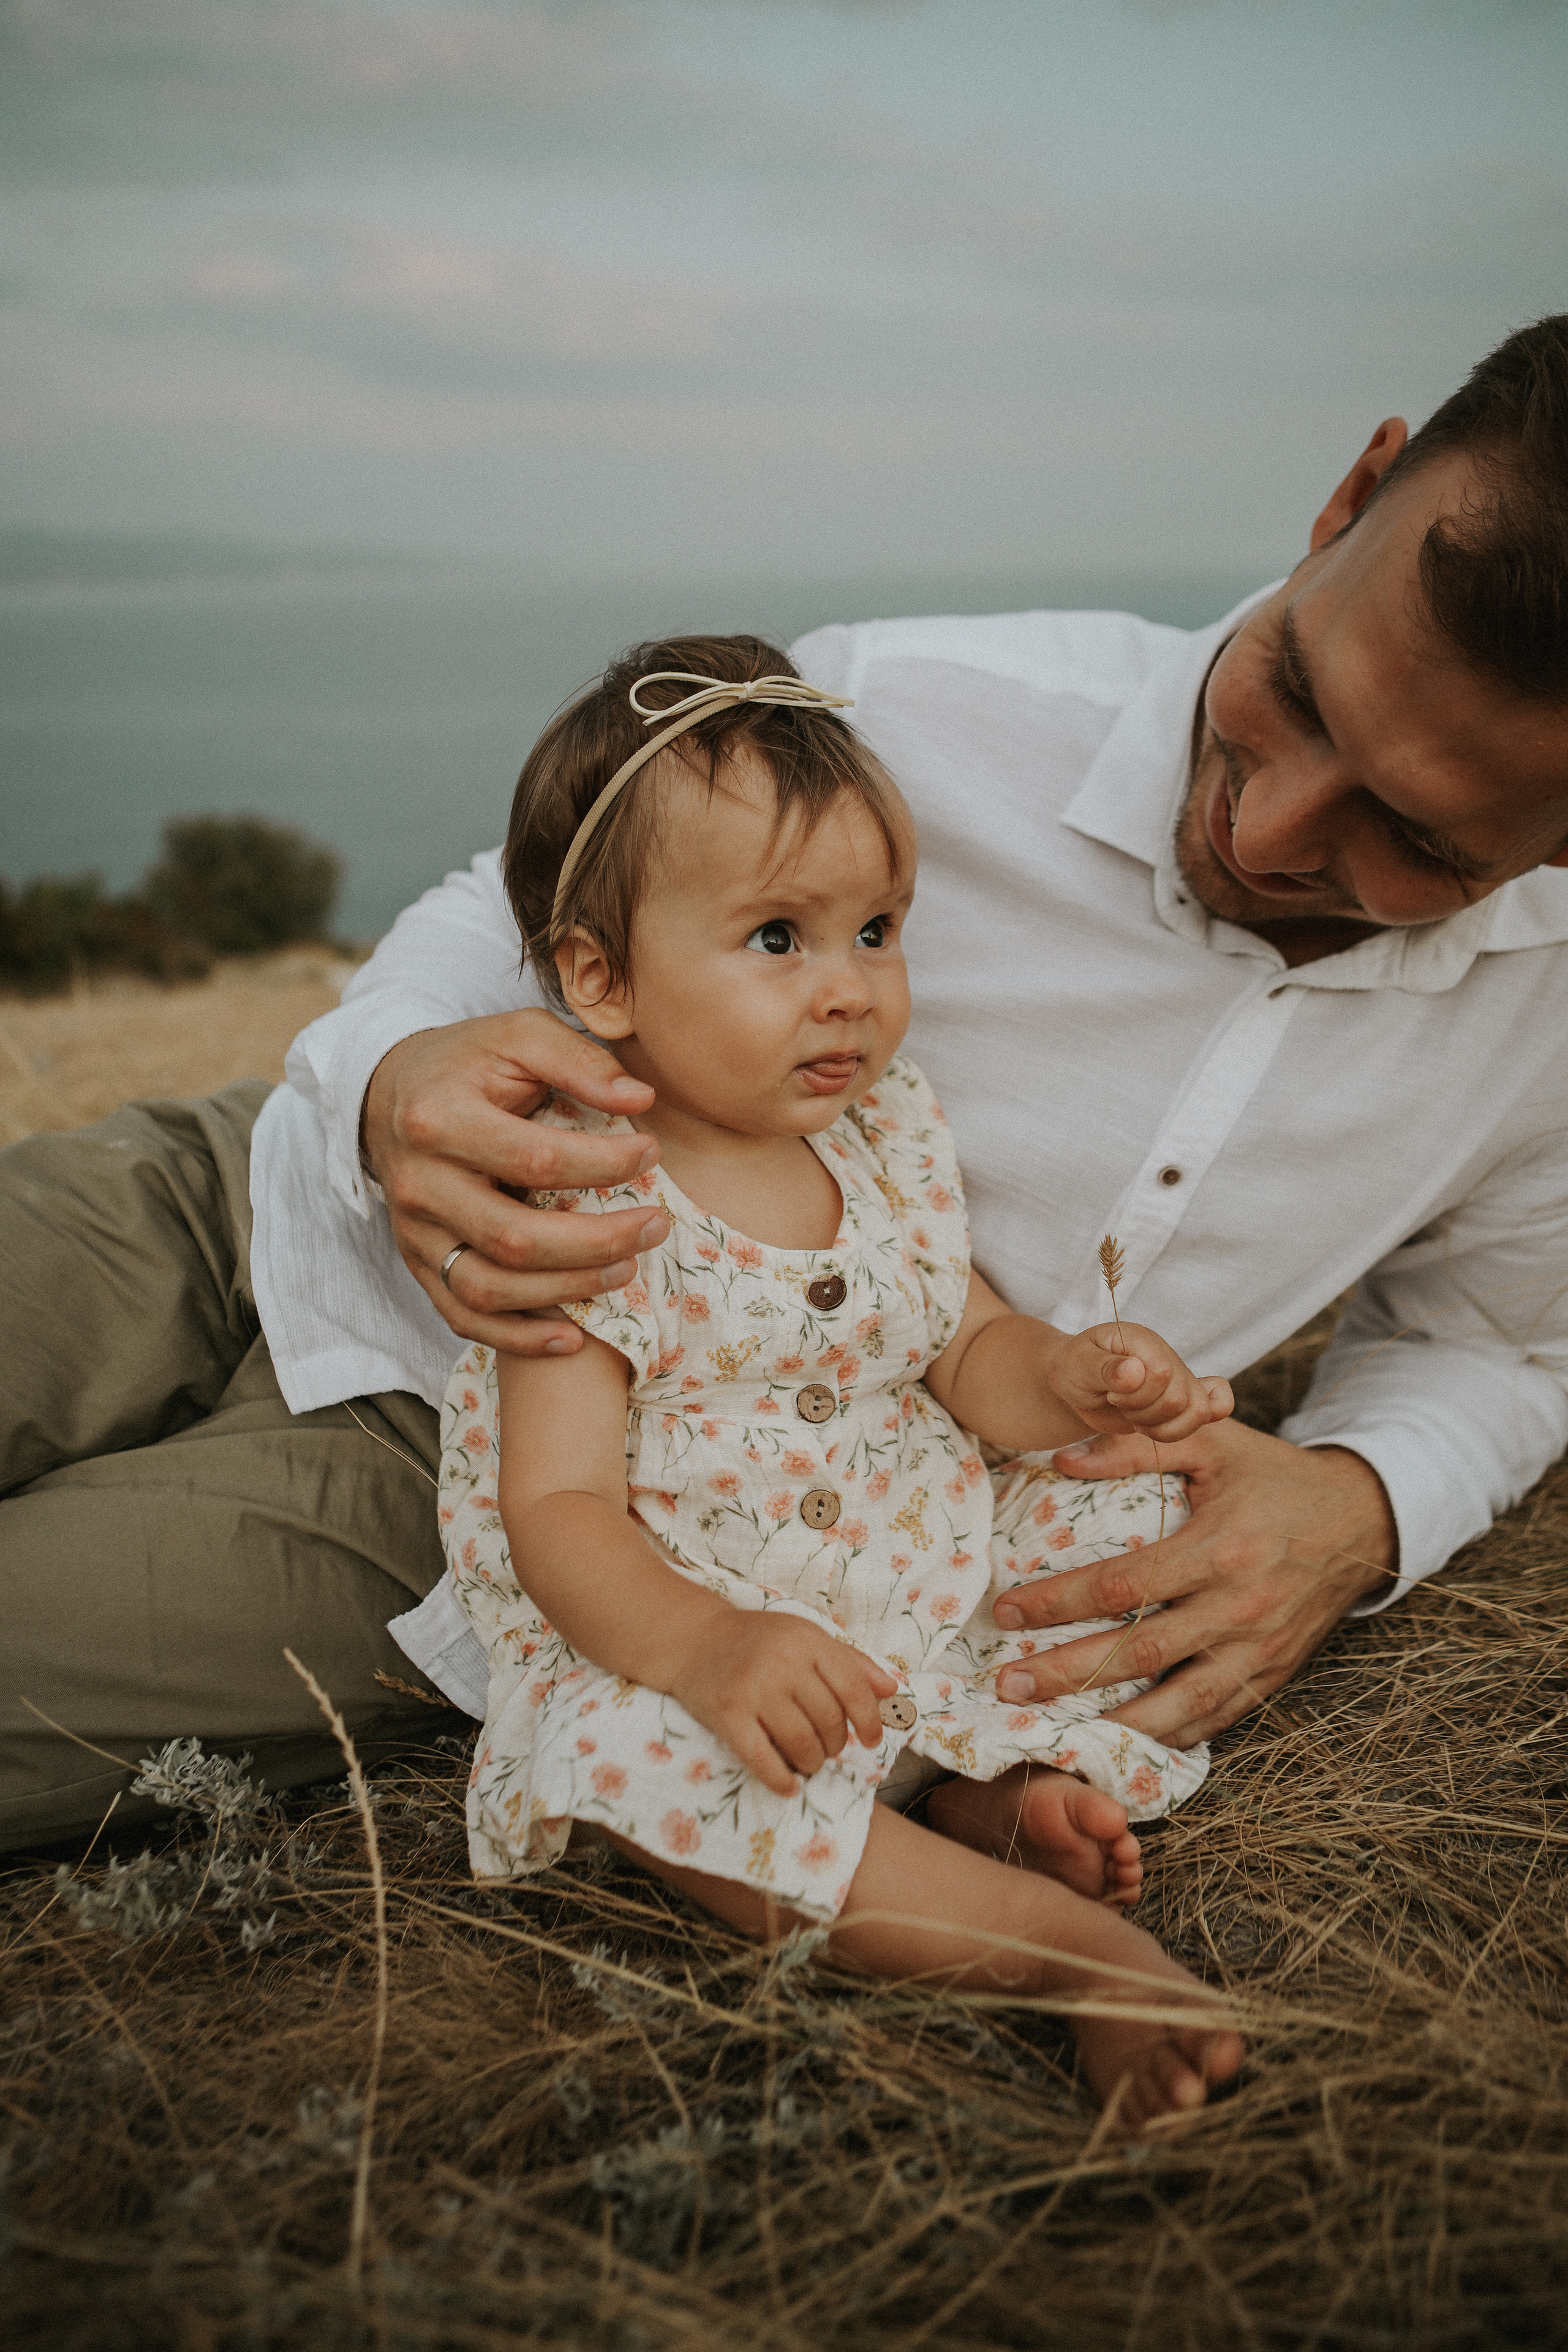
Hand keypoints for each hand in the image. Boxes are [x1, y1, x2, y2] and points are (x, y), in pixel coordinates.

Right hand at [363, 1010, 671, 1355]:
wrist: (389, 1096)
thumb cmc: (467, 1063)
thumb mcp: (518, 1035)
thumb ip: (578, 1059)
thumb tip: (640, 1099)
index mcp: (439, 1118)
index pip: (534, 1158)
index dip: (603, 1164)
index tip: (651, 1152)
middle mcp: (417, 1183)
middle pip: (513, 1237)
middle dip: (597, 1242)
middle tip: (657, 1225)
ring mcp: (413, 1232)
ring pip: (488, 1288)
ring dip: (566, 1291)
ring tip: (627, 1271)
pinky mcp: (417, 1264)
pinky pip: (462, 1317)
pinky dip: (517, 1339)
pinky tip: (572, 1339)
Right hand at [671, 1611, 898, 1796]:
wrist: (695, 1640)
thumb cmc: (759, 1640)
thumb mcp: (807, 1637)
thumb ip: (851, 1662)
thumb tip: (892, 1691)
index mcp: (807, 1640)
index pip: (853, 1687)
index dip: (870, 1720)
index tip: (871, 1740)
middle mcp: (782, 1662)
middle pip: (829, 1720)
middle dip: (836, 1744)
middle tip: (828, 1749)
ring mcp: (753, 1688)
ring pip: (801, 1743)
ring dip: (812, 1763)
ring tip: (809, 1762)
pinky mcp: (727, 1714)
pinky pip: (762, 1758)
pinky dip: (780, 1780)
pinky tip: (789, 1786)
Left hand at [991, 1423, 1396, 1744]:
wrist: (1362, 1521)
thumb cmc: (1275, 1478)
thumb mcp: (1213, 1443)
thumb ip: (1137, 1445)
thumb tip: (1059, 1458)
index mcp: (1219, 1550)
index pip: (1122, 1586)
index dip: (1058, 1603)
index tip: (1007, 1610)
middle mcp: (1238, 1610)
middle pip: (1137, 1656)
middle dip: (1066, 1675)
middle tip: (1007, 1685)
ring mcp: (1258, 1654)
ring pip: (1175, 1707)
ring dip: (1109, 1722)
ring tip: (1051, 1729)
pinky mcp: (1271, 1679)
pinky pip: (1212, 1722)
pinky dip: (1165, 1738)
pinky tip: (1119, 1741)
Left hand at [1047, 1321, 1232, 1441]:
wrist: (1076, 1384)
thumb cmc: (1074, 1370)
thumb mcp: (1075, 1366)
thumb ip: (1102, 1368)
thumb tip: (1134, 1370)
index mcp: (1142, 1339)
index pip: (1161, 1374)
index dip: (1135, 1395)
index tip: (1109, 1392)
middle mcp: (1167, 1355)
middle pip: (1180, 1399)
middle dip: (1143, 1414)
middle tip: (1118, 1404)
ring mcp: (1180, 1377)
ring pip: (1198, 1413)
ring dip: (1162, 1428)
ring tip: (1135, 1418)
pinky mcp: (1185, 1399)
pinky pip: (1218, 1406)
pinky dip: (1194, 1422)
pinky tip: (1165, 1424)